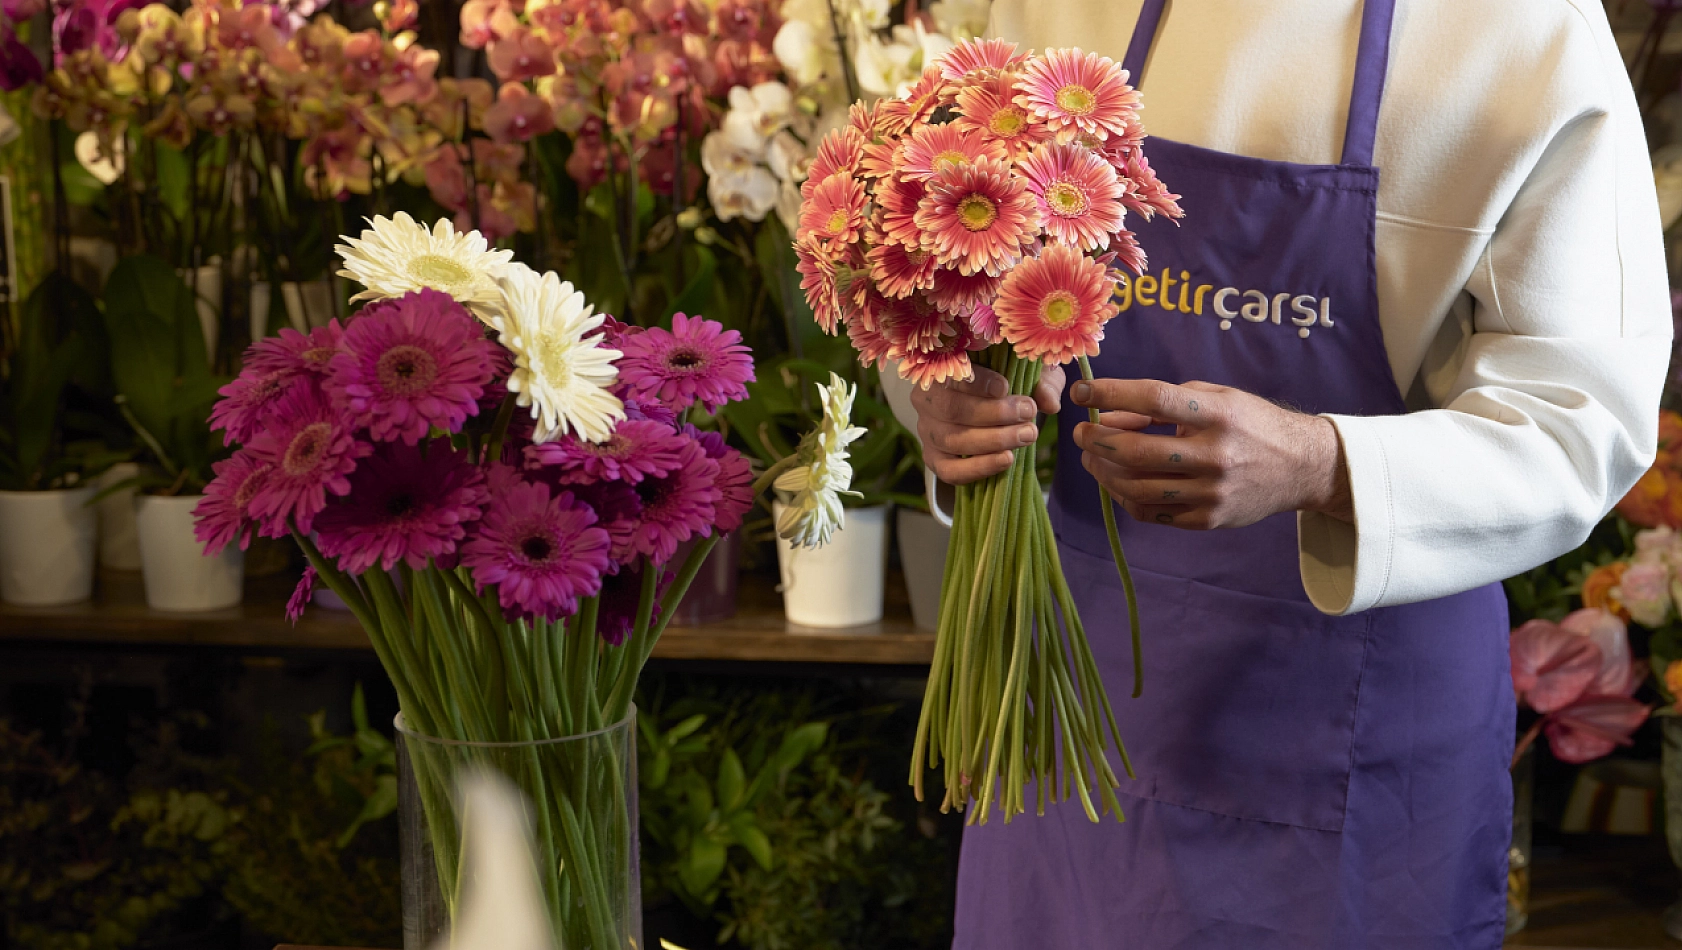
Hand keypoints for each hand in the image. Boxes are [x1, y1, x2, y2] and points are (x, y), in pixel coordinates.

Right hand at [915, 364, 1065, 484]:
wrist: (993, 414)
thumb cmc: (1010, 384)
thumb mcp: (1029, 374)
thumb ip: (1041, 382)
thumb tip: (1048, 403)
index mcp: (943, 368)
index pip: (952, 373)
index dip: (978, 382)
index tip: (1005, 387)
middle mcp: (926, 399)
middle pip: (951, 408)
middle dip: (994, 413)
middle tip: (1028, 413)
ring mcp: (927, 431)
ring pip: (952, 439)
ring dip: (993, 440)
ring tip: (1027, 435)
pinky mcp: (934, 459)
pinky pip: (949, 470)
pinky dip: (979, 468)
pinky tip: (1006, 459)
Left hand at [1070, 378, 1352, 528]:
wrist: (1300, 466)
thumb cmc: (1248, 424)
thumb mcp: (1215, 398)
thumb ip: (1162, 404)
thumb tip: (1107, 416)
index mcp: (1218, 415)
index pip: (1153, 399)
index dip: (1110, 393)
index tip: (1081, 391)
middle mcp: (1215, 455)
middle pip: (1136, 451)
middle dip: (1096, 440)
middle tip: (1080, 432)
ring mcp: (1212, 492)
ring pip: (1136, 487)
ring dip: (1104, 471)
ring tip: (1094, 457)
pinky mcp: (1208, 520)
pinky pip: (1150, 512)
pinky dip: (1125, 495)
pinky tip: (1119, 480)